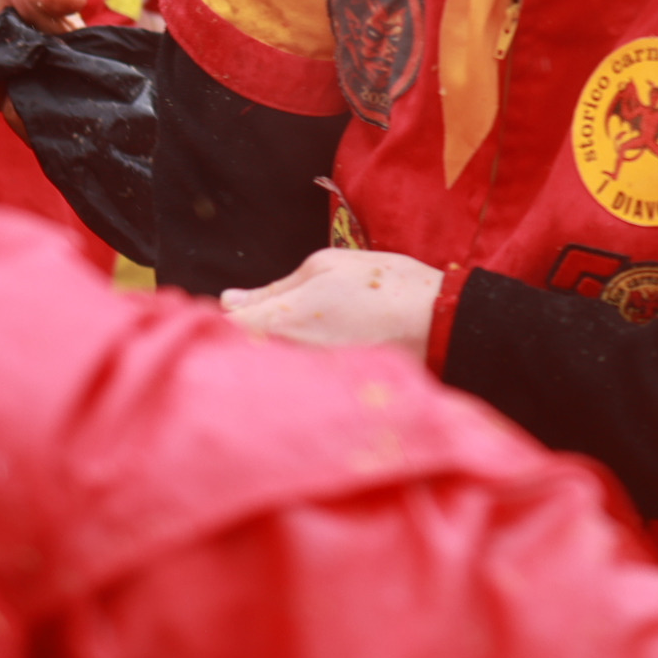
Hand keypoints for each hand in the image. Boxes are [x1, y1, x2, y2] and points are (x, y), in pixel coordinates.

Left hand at [221, 248, 444, 359]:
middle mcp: (289, 357)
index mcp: (282, 320)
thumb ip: (272, 287)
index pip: (224, 328)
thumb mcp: (326, 266)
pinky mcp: (327, 392)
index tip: (231, 308)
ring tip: (304, 333)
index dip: (219, 318)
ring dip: (268, 354)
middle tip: (265, 317)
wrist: (438, 324)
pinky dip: (294, 368)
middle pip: (240, 354)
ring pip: (268, 368)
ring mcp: (308, 378)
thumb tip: (229, 299)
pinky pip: (296, 380)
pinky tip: (321, 349)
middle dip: (240, 339)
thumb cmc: (385, 287)